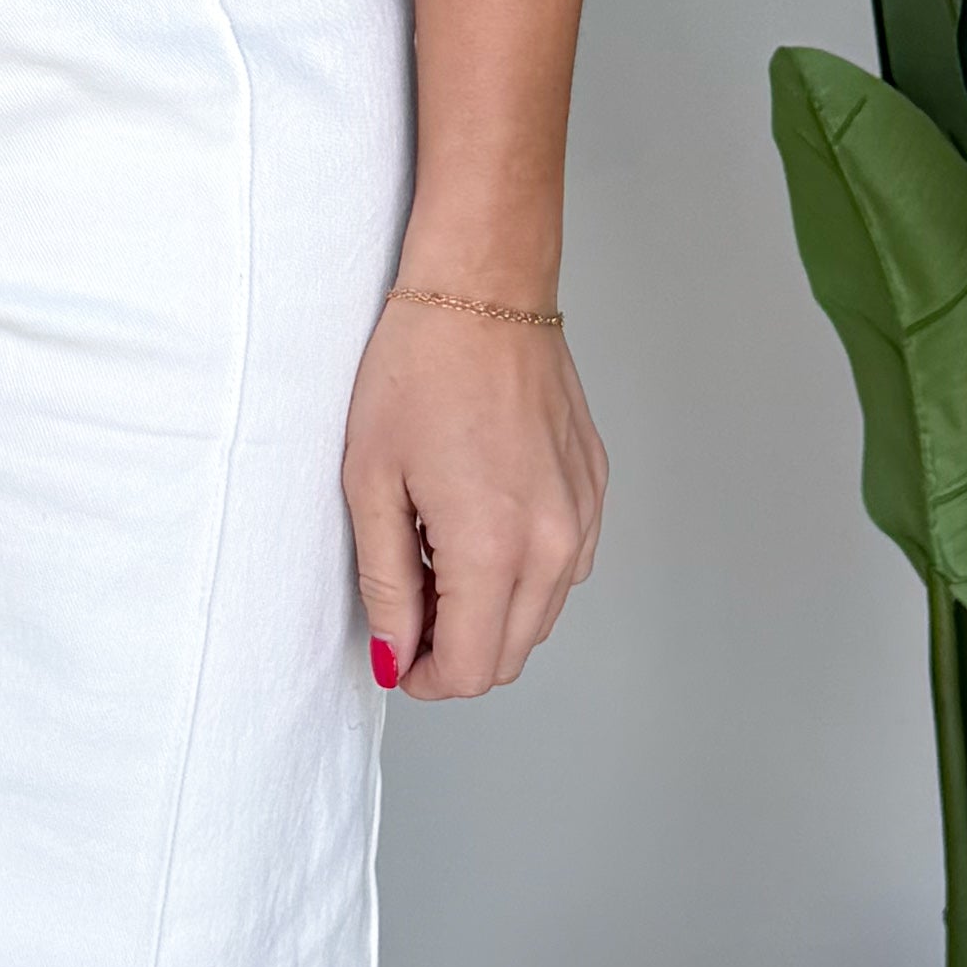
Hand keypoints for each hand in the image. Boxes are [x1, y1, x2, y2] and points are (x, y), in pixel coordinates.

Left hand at [342, 290, 606, 697]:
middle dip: (455, 650)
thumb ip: (387, 583)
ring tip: (439, 550)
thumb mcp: (372, 483)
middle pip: (510, 654)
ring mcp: (584, 516)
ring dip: (489, 611)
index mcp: (493, 548)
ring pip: (540, 615)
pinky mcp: (594, 490)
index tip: (395, 650)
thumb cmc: (417, 372)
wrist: (482, 292)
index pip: (470, 669)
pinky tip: (479, 521)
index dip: (424, 675)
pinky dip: (521, 570)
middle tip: (407, 602)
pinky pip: (564, 567)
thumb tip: (396, 652)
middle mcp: (554, 544)